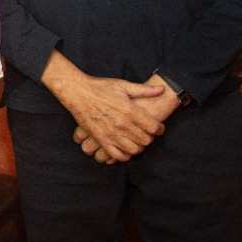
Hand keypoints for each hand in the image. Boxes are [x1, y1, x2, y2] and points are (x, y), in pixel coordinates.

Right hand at [41, 52, 165, 162]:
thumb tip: (163, 89)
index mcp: (130, 110)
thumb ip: (144, 90)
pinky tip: (125, 148)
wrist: (78, 92)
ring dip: (139, 147)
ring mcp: (111, 133)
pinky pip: (117, 155)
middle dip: (150, 138)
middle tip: (147, 134)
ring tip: (137, 141)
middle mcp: (122, 124)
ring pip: (134, 150)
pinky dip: (124, 155)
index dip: (160, 129)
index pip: (154, 127)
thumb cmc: (101, 87)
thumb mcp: (123, 85)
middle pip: (146, 140)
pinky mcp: (101, 139)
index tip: (158, 128)